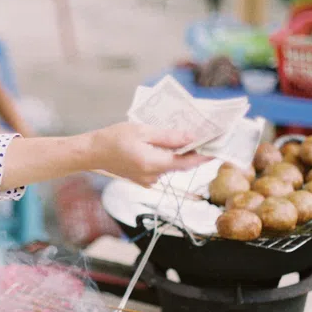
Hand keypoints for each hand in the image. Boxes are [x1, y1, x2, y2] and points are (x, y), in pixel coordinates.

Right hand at [88, 122, 210, 186]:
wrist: (91, 153)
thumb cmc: (113, 138)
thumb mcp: (142, 131)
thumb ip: (168, 136)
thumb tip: (191, 138)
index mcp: (153, 164)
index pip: (187, 162)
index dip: (205, 156)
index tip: (220, 148)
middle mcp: (153, 176)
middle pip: (181, 165)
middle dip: (194, 152)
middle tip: (206, 137)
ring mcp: (148, 180)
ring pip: (171, 166)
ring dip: (179, 154)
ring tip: (186, 137)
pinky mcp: (142, 179)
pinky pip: (161, 168)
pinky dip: (166, 158)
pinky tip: (165, 145)